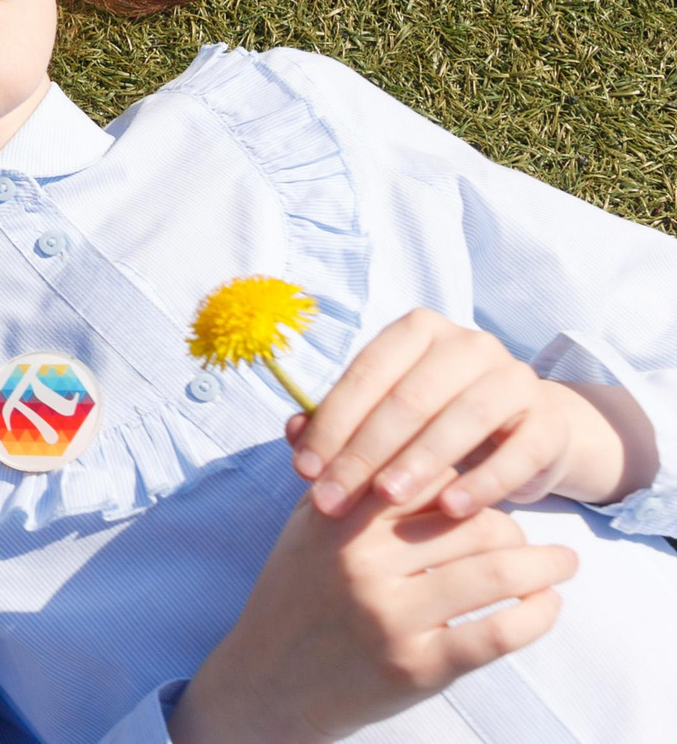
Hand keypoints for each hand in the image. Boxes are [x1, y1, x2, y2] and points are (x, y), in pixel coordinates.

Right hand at [170, 495, 574, 743]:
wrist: (270, 679)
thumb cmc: (295, 592)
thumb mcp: (307, 524)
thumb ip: (347, 475)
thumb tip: (371, 410)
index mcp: (341, 517)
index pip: (430, 475)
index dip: (470, 478)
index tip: (490, 485)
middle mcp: (365, 561)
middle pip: (472, 521)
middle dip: (513, 526)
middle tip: (529, 536)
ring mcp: (392, 615)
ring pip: (494, 574)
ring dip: (543, 565)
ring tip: (563, 562)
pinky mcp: (418, 665)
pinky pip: (496, 633)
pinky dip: (536, 616)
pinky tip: (548, 605)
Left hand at [290, 308, 633, 519]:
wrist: (530, 434)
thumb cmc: (441, 422)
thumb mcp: (389, 415)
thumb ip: (341, 420)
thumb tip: (291, 430)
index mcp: (418, 330)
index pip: (365, 374)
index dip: (330, 423)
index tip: (302, 470)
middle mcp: (468, 344)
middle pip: (407, 399)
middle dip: (364, 452)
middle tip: (333, 498)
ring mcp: (514, 378)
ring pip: (460, 420)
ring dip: (419, 462)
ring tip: (386, 498)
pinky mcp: (549, 421)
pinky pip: (514, 453)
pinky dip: (481, 483)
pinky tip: (450, 510)